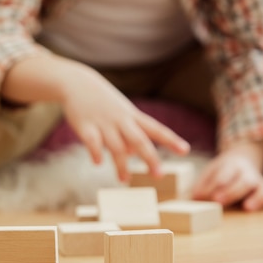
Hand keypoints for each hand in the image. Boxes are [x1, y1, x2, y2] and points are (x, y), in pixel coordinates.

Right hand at [60, 63, 189, 181]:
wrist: (77, 83)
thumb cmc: (102, 101)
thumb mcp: (120, 114)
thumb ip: (126, 134)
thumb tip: (130, 155)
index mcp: (133, 116)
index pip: (156, 129)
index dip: (171, 140)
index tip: (185, 150)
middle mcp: (121, 120)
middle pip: (139, 140)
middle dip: (150, 158)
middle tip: (158, 175)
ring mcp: (103, 123)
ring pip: (116, 146)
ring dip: (122, 165)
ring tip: (125, 179)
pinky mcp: (85, 126)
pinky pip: (92, 142)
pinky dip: (96, 152)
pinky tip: (98, 162)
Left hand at [192, 148, 262, 210]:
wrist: (241, 158)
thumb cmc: (221, 172)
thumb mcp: (209, 173)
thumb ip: (202, 185)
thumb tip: (195, 199)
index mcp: (230, 165)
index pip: (224, 175)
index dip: (216, 185)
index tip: (208, 196)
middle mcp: (247, 172)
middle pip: (244, 181)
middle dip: (232, 192)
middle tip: (219, 201)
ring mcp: (259, 180)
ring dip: (258, 197)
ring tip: (248, 208)